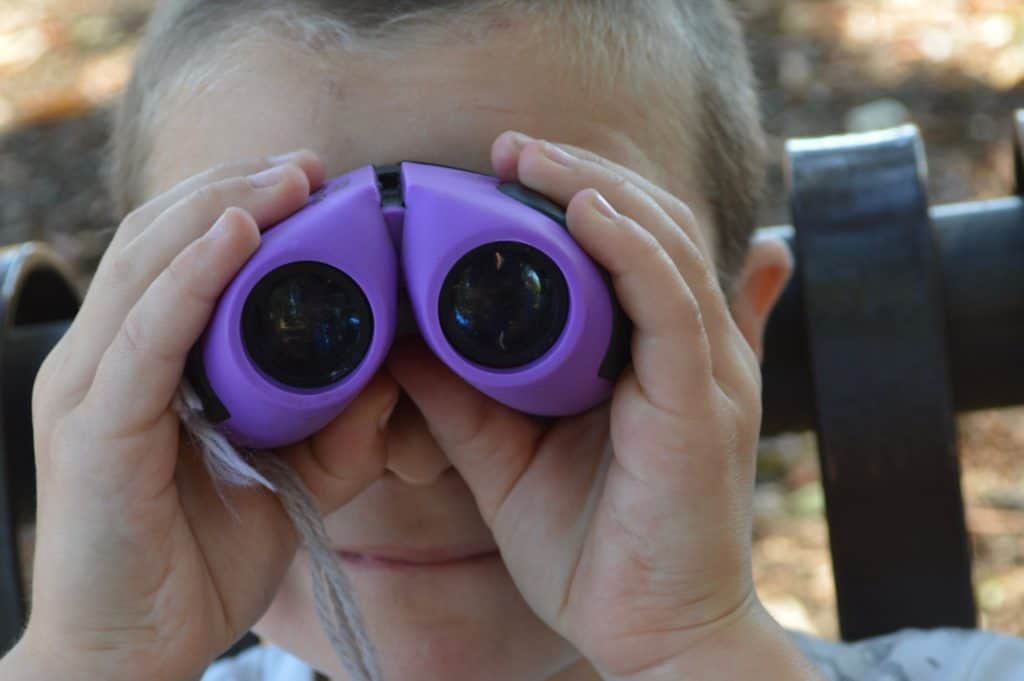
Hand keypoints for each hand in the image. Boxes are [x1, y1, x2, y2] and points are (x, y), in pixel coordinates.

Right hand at [19, 151, 397, 680]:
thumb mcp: (289, 479)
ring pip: (147, 265)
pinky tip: (240, 236)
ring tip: (289, 178)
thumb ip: (336, 425)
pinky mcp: (92, 431)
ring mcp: (88, 390)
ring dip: (221, 209)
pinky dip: (190, 278)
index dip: (239, 204)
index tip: (313, 180)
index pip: (177, 253)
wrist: (131, 656)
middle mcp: (101, 360)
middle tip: (310, 165)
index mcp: (139, 362)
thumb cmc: (198, 561)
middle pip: (159, 238)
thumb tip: (396, 368)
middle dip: (235, 188)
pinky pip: (145, 336)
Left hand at [386, 132, 813, 679]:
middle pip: (650, 224)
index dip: (574, 195)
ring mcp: (707, 372)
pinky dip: (630, 248)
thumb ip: (465, 393)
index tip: (502, 170)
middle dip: (578, 175)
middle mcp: (694, 349)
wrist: (654, 637)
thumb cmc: (594, 551)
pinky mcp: (702, 404)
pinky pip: (672, 303)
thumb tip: (400, 336)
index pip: (630, 244)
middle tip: (506, 149)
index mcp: (656, 355)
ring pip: (663, 245)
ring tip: (527, 159)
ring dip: (594, 190)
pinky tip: (584, 210)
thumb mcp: (509, 456)